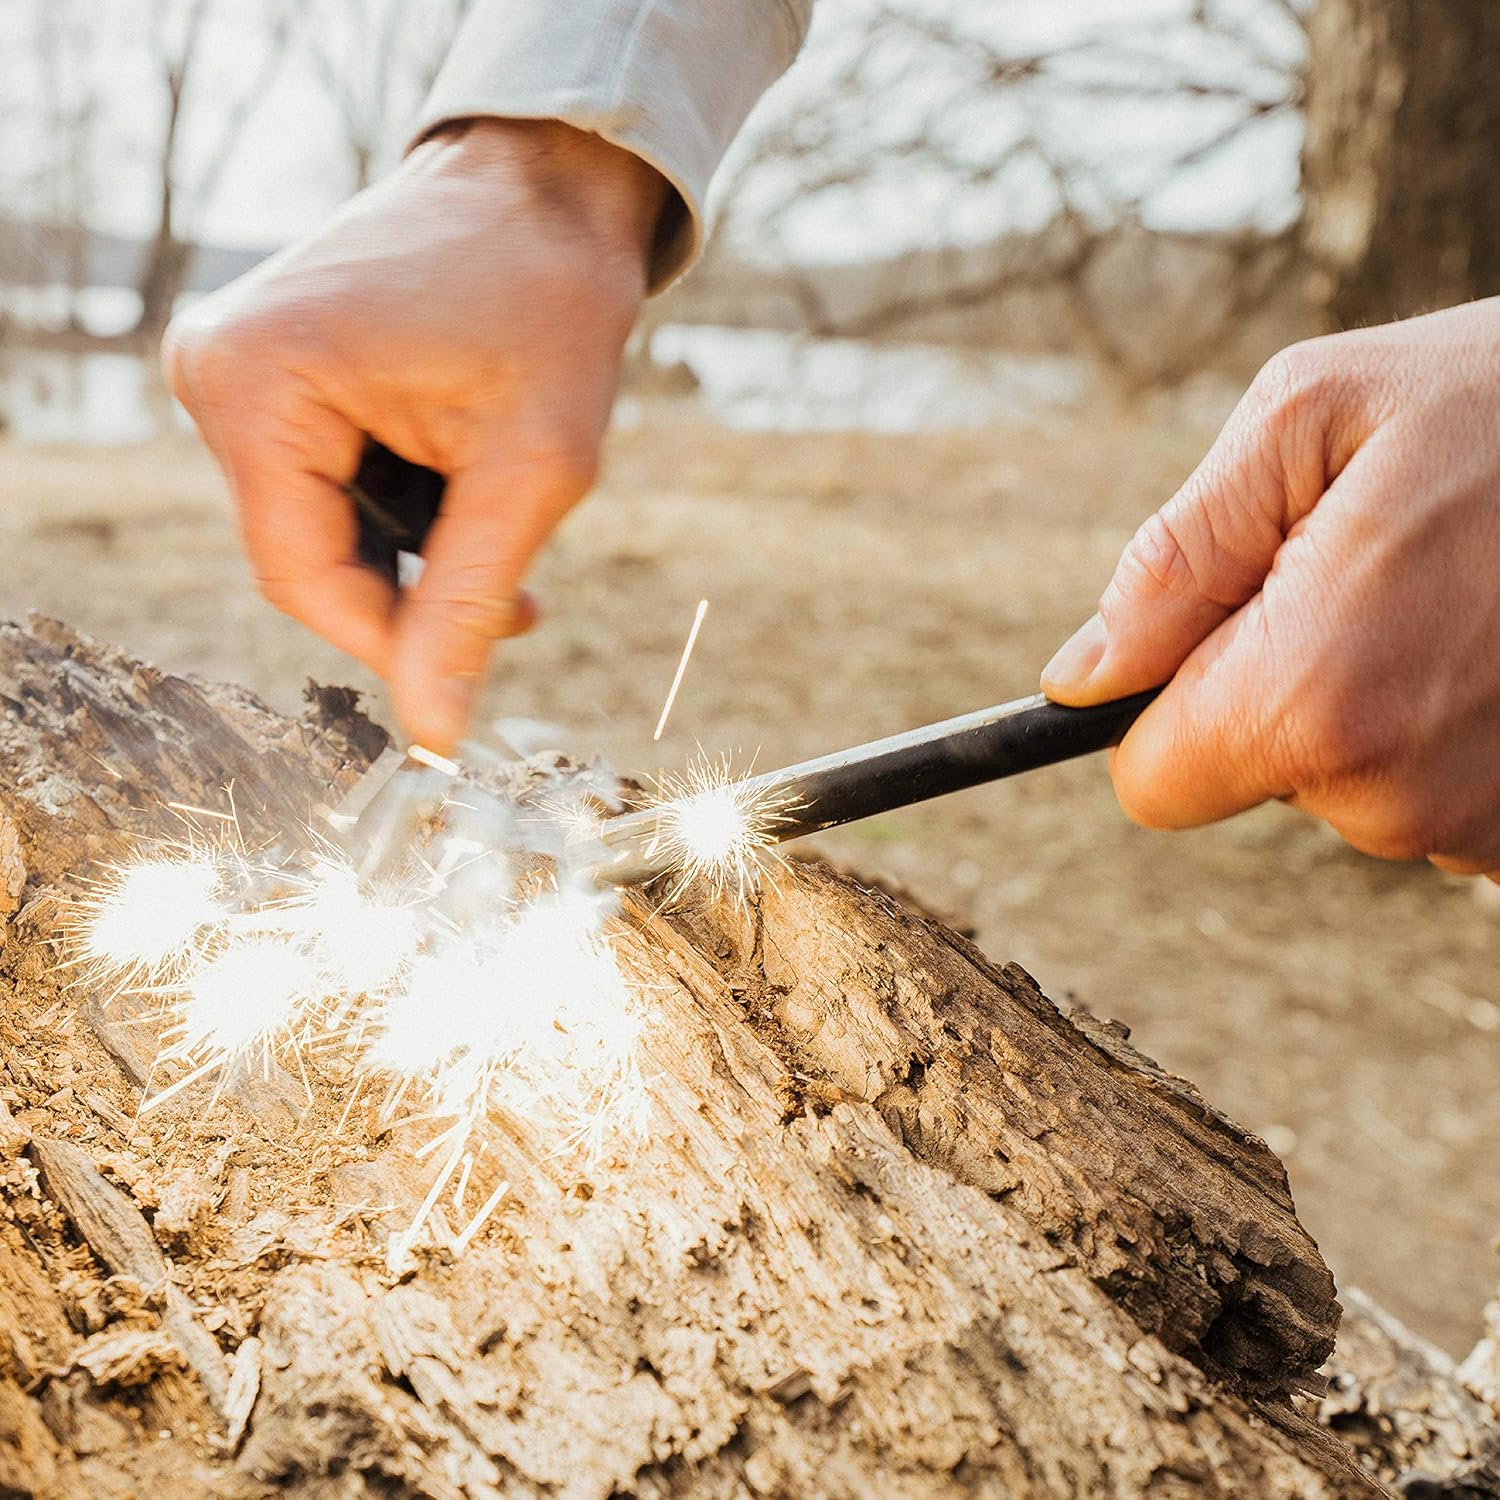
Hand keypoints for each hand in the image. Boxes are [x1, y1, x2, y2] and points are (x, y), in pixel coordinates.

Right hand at [164, 119, 664, 752]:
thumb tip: (434, 732)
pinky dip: (399, 507)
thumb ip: (473, 603)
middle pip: (308, 557)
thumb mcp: (532, 469)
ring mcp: (235, 367)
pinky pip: (324, 485)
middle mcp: (217, 372)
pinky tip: (464, 478)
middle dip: (415, 592)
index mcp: (256, 383)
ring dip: (416, 550)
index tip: (468, 679)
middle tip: (518, 599)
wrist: (548, 186)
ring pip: (322, 529)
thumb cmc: (550, 301)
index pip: (300, 577)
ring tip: (504, 509)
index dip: (389, 643)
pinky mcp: (269, 370)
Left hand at [1041, 297, 1499, 877]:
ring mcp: (1480, 827)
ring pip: (1352, 785)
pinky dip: (1451, 722)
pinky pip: (1434, 791)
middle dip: (1282, 680)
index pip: (1152, 784)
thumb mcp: (1309, 419)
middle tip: (1379, 568)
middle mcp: (1398, 797)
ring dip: (1378, 695)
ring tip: (1461, 589)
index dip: (1167, 707)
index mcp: (1316, 703)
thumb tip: (1081, 676)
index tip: (1229, 627)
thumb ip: (1173, 560)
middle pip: (1255, 777)